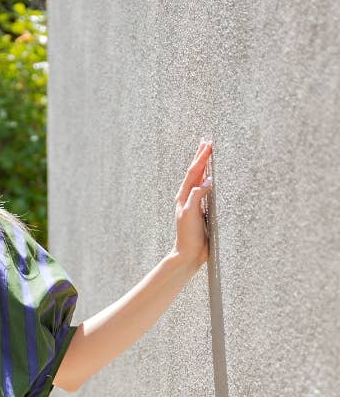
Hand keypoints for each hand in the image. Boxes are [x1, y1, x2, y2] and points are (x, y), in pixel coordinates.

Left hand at [172, 138, 212, 270]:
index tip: (209, 144)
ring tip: (209, 154)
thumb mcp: (191, 214)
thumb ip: (197, 196)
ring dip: (205, 166)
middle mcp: (188, 198)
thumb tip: (208, 179)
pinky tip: (214, 177)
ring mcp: (195, 204)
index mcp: (184, 196)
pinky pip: (206, 190)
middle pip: (195, 172)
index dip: (201, 158)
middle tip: (207, 142)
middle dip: (201, 157)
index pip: (193, 172)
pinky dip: (210, 179)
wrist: (189, 255)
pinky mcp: (202, 211)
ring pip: (200, 179)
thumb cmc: (188, 236)